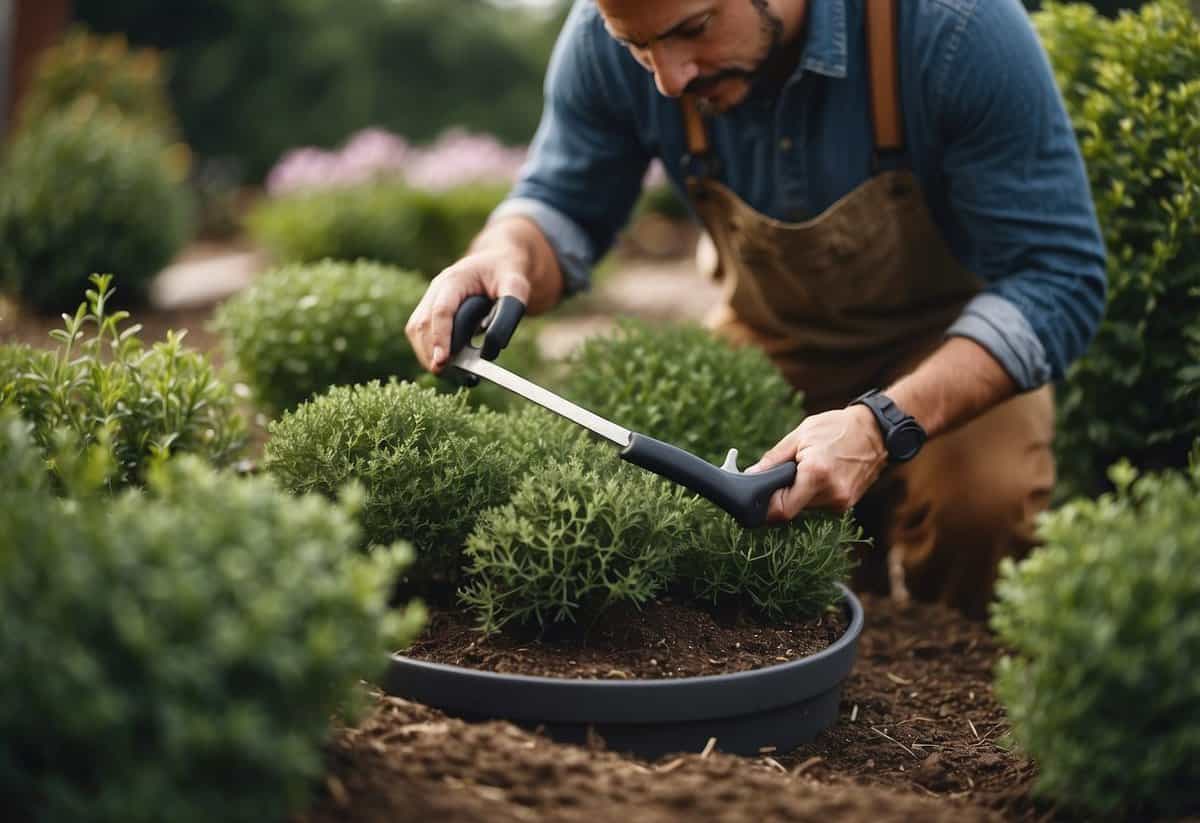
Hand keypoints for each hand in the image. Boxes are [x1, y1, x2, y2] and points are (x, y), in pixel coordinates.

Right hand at [405, 247, 531, 373]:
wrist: (498, 261)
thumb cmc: (508, 272)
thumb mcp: (516, 287)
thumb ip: (509, 312)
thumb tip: (492, 348)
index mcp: (455, 279)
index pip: (440, 311)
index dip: (440, 337)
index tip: (442, 362)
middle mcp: (436, 289)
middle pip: (422, 325)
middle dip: (431, 353)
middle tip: (451, 376)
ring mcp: (430, 300)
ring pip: (416, 333)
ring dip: (429, 356)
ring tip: (454, 375)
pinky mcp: (431, 312)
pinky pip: (422, 336)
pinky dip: (432, 354)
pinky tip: (451, 368)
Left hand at [745, 405, 887, 521]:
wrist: (876, 430)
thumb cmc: (837, 427)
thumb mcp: (800, 435)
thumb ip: (773, 459)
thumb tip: (750, 475)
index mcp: (816, 474)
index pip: (782, 510)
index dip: (766, 507)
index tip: (758, 496)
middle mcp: (831, 493)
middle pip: (793, 509)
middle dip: (782, 495)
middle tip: (783, 473)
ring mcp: (842, 501)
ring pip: (806, 508)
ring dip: (799, 493)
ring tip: (806, 468)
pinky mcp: (848, 503)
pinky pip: (820, 504)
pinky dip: (813, 493)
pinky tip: (820, 474)